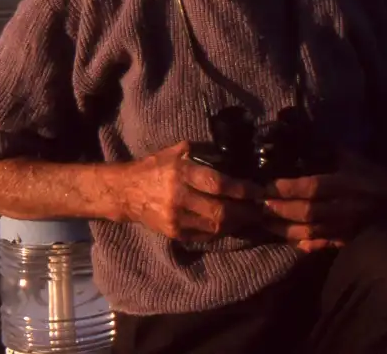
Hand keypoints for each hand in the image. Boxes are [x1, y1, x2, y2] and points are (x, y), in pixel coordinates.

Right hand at [116, 140, 266, 241]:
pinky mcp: (174, 233)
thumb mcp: (179, 150)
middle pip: (220, 211)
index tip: (259, 191)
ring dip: (237, 223)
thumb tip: (236, 158)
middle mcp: (178, 198)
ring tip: (250, 216)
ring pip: (215, 227)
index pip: (218, 185)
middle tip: (260, 208)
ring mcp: (175, 219)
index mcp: (181, 173)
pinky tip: (232, 223)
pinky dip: (222, 231)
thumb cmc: (157, 166)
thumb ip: (205, 153)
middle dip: (245, 211)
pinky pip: (205, 236)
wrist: (127, 192)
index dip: (242, 190)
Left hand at [261, 152, 386, 252]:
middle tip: (260, 205)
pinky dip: (302, 243)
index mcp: (346, 183)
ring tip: (266, 222)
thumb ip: (328, 152)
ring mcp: (344, 226)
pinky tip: (288, 238)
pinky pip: (320, 244)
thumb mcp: (353, 157)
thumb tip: (300, 140)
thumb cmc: (374, 173)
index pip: (312, 187)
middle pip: (306, 211)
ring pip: (309, 231)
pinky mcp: (346, 238)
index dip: (288, 188)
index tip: (269, 185)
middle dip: (280, 209)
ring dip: (284, 228)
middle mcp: (343, 206)